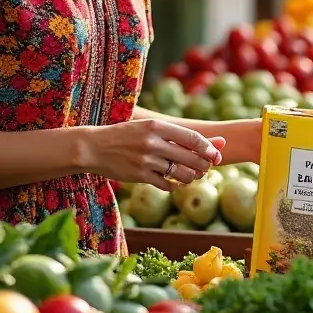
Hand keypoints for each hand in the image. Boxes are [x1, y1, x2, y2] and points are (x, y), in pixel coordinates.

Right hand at [80, 119, 224, 190]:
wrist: (94, 147)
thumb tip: (218, 142)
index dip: (209, 149)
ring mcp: (146, 160)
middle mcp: (152, 142)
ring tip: (190, 175)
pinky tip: (172, 182)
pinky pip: (166, 185)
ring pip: (181, 174)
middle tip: (205, 168)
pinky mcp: (139, 175)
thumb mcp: (150, 128)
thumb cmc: (126, 135)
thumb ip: (179, 136)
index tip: (217, 155)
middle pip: (191, 158)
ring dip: (190, 177)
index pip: (193, 138)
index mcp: (157, 126)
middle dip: (203, 166)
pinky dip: (173, 185)